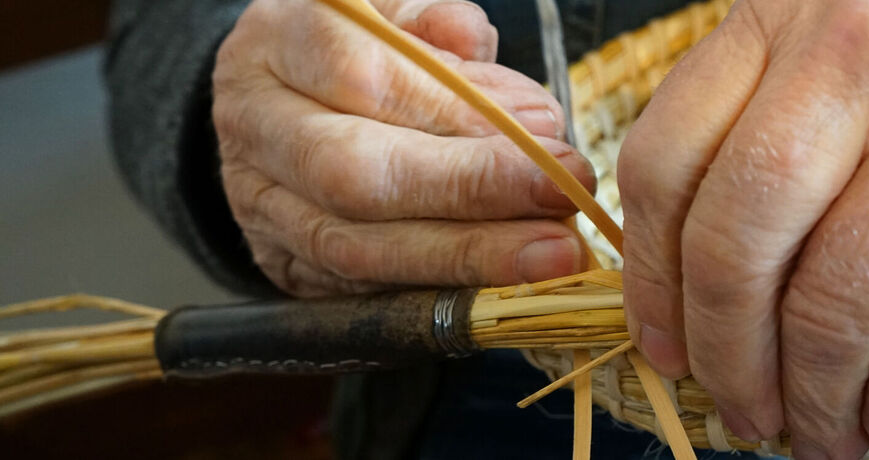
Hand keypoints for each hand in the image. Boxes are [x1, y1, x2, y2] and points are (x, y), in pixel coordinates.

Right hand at [214, 0, 594, 296]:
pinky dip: (443, 287)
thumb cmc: (354, 49)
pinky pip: (365, 289)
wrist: (271, 103)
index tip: (541, 132)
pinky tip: (507, 281)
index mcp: (275, 44)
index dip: (453, 110)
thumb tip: (496, 79)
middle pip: (354, 174)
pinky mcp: (286, 265)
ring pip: (357, 248)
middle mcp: (254, 127)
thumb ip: (441, 35)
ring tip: (552, 255)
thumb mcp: (392, 16)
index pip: (360, 74)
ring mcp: (260, 206)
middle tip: (561, 199)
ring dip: (465, 258)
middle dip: (468, 192)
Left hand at [620, 1, 868, 457]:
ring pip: (832, 309)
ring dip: (815, 402)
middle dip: (727, 356)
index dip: (649, 275)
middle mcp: (859, 56)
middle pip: (735, 245)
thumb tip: (703, 279)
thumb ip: (778, 123)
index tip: (664, 340)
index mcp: (794, 14)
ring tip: (820, 437)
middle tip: (741, 408)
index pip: (666, 162)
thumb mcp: (857, 45)